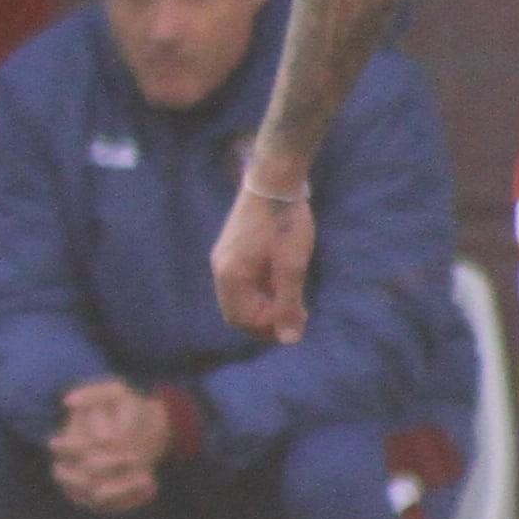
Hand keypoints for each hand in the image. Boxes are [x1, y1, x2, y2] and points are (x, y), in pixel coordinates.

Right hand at [49, 381, 162, 514]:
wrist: (146, 429)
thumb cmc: (125, 409)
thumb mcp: (113, 392)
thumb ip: (91, 393)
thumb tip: (68, 403)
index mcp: (67, 440)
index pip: (62, 450)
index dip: (83, 447)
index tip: (113, 440)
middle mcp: (70, 467)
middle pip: (79, 477)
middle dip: (109, 467)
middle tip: (135, 456)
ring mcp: (85, 488)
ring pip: (96, 499)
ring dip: (123, 489)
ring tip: (147, 476)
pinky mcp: (103, 501)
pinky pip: (114, 508)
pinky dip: (134, 499)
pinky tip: (152, 485)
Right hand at [210, 182, 314, 342]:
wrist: (274, 177)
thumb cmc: (283, 223)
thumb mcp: (291, 266)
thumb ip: (288, 304)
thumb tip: (289, 340)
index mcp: (230, 277)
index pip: (241, 319)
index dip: (268, 328)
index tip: (297, 322)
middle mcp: (221, 269)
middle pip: (237, 310)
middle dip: (266, 319)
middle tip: (297, 316)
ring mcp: (224, 256)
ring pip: (240, 295)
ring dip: (265, 304)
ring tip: (294, 300)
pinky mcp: (232, 246)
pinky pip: (242, 280)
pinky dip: (261, 289)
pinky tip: (282, 280)